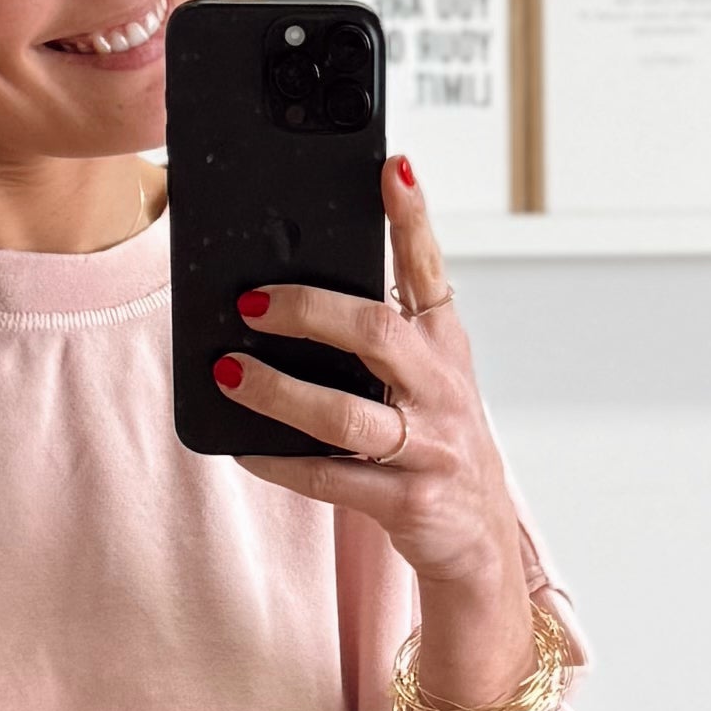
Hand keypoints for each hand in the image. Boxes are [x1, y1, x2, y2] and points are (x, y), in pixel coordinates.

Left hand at [213, 165, 528, 637]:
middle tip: (252, 301)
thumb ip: (383, 336)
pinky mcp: (408, 501)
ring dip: (280, 393)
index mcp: (446, 347)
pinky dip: (280, 463)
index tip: (392, 168)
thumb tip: (291, 294)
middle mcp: (443, 389)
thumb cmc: (438, 445)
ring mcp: (429, 447)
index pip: (430, 270)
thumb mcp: (428, 380)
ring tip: (231, 371)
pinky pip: (331, 479)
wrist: (479, 542)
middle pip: (376, 333)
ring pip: (345, 415)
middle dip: (309, 310)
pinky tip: (243, 449)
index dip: (412, 218)